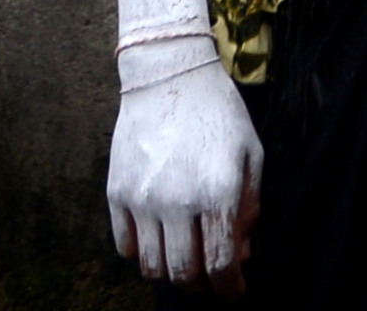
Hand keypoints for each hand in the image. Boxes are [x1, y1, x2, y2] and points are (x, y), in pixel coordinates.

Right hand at [107, 64, 259, 291]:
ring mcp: (142, 200)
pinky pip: (124, 247)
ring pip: (151, 267)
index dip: (228, 288)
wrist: (169, 77)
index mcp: (217, 192)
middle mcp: (176, 202)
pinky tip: (158, 240)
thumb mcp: (250, 153)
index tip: (234, 293)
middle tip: (211, 277)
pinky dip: (141, 255)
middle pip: (183, 273)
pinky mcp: (116, 194)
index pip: (219, 264)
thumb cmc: (218, 113)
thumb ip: (249, 206)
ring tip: (185, 257)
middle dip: (201, 284)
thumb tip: (240, 252)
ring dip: (171, 272)